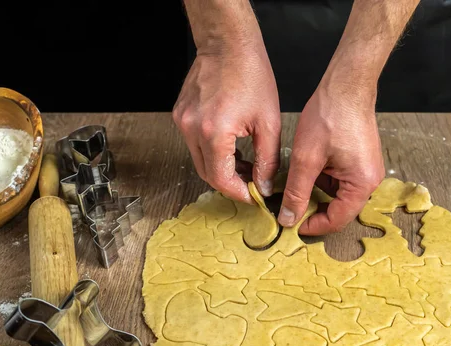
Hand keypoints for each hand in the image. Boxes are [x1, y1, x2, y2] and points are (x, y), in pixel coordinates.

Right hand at [172, 41, 280, 201]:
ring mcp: (183, 122)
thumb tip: (264, 185)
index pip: (221, 179)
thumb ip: (268, 159)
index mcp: (214, 132)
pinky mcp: (180, 115)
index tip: (253, 195)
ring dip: (221, 168)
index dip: (239, 192)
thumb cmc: (251, 75)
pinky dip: (212, 151)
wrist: (228, 44)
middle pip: (207, 174)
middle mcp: (192, 129)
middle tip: (252, 181)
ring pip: (200, 160)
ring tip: (245, 163)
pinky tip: (231, 146)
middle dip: (231, 183)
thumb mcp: (269, 122)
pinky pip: (194, 144)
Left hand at [278, 81, 384, 234]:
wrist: (345, 84)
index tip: (291, 224)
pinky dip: (321, 178)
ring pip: (337, 194)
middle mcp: (369, 180)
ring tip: (295, 185)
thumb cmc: (330, 116)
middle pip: (340, 209)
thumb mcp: (306, 159)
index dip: (312, 226)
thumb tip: (289, 219)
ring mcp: (365, 169)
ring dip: (316, 192)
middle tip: (289, 208)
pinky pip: (339, 179)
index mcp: (362, 184)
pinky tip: (307, 169)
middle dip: (314, 209)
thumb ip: (297, 192)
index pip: (337, 220)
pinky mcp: (358, 159)